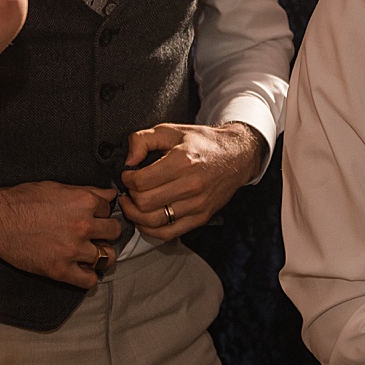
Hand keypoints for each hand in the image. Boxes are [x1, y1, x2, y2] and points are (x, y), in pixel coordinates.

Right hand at [0, 181, 121, 289]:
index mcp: (84, 202)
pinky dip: (89, 276)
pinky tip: (82, 269)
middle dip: (107, 232)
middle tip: (98, 234)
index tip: (95, 216)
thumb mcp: (57, 187)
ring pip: (108, 257)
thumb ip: (85, 191)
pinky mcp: (60, 270)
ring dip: (102, 254)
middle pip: (114, 232)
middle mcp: (83, 226)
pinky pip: (90, 280)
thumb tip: (108, 195)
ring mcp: (73, 250)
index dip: (101, 212)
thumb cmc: (23, 200)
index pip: (109, 208)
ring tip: (93, 252)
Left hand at [119, 122, 265, 240]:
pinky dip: (151, 230)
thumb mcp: (171, 130)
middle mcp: (191, 185)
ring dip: (135, 215)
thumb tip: (129, 160)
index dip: (127, 179)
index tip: (128, 175)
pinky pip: (168, 233)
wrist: (237, 156)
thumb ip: (143, 139)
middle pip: (145, 203)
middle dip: (129, 197)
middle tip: (129, 189)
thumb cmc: (204, 143)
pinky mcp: (201, 217)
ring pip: (153, 221)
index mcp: (183, 161)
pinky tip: (145, 219)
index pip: (142, 181)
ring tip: (133, 204)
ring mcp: (197, 204)